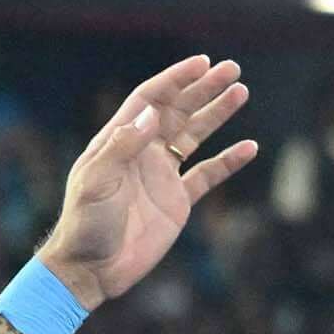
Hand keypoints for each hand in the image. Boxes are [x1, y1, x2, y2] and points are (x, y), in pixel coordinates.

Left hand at [35, 55, 258, 312]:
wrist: (91, 270)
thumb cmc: (85, 224)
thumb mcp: (96, 182)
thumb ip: (121, 146)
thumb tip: (151, 113)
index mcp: (119, 141)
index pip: (150, 99)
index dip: (175, 79)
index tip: (202, 63)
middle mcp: (142, 152)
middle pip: (177, 110)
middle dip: (203, 88)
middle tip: (232, 69)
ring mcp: (161, 176)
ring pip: (195, 135)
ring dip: (217, 113)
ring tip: (241, 91)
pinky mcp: (177, 202)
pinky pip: (207, 175)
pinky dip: (228, 161)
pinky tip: (249, 147)